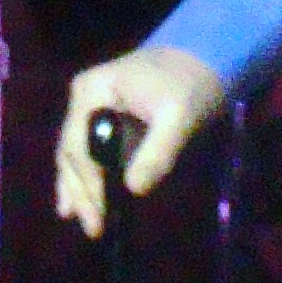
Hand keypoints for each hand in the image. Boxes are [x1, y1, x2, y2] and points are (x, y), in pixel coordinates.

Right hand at [55, 45, 226, 237]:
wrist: (209, 54)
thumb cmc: (192, 82)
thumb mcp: (179, 116)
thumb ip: (157, 152)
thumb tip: (133, 190)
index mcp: (94, 91)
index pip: (79, 145)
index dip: (89, 182)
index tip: (102, 212)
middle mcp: (86, 99)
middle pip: (72, 152)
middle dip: (82, 191)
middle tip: (94, 228)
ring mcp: (94, 108)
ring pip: (77, 156)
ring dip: (81, 189)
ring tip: (86, 223)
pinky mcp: (109, 120)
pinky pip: (92, 154)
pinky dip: (89, 178)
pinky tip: (83, 203)